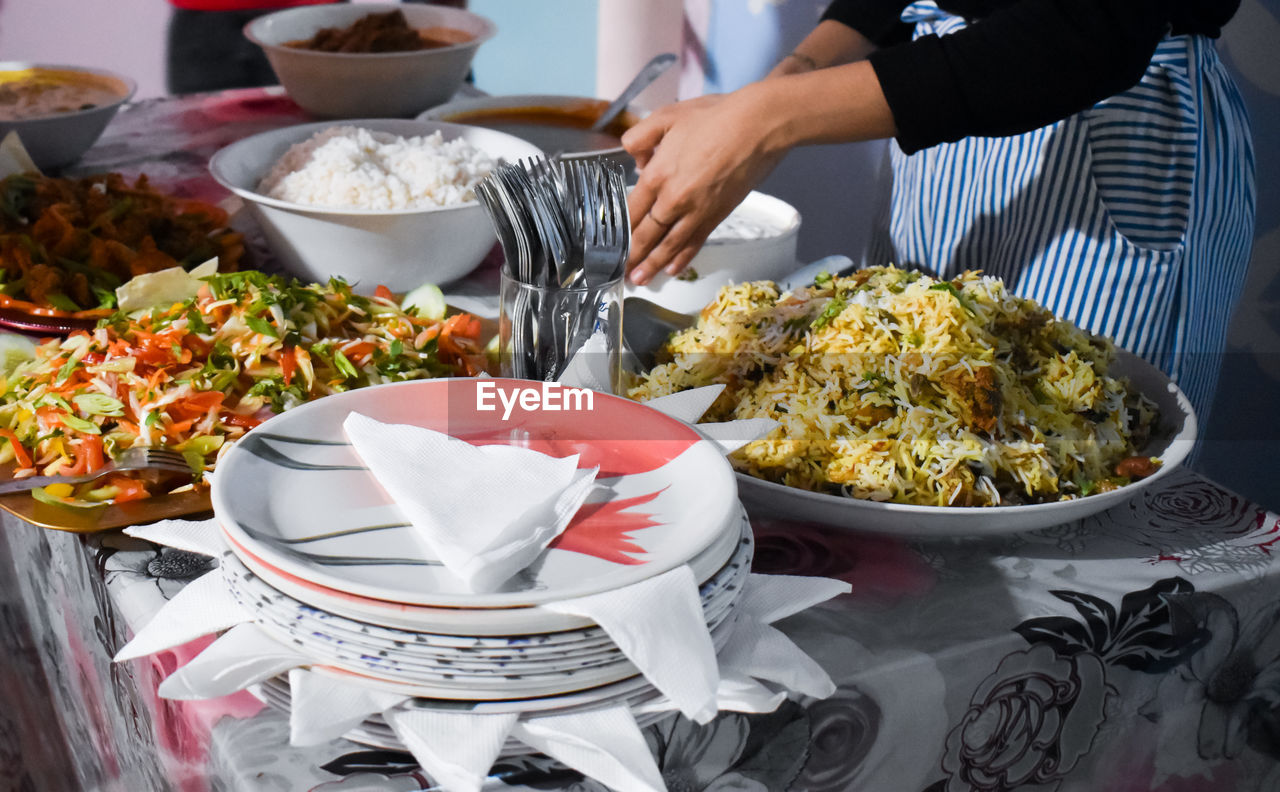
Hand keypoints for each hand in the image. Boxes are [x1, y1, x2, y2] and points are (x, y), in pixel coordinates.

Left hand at [622, 87, 787, 284]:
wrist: (758, 126)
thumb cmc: (714, 116)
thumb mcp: (666, 116)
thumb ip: (641, 137)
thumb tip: (637, 161)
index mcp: (657, 174)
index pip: (632, 209)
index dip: (621, 229)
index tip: (612, 243)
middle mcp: (674, 199)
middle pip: (647, 233)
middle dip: (633, 255)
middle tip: (621, 270)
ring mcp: (697, 210)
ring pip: (670, 244)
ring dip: (653, 264)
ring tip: (641, 280)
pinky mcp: (717, 215)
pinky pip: (695, 242)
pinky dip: (683, 258)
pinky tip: (673, 269)